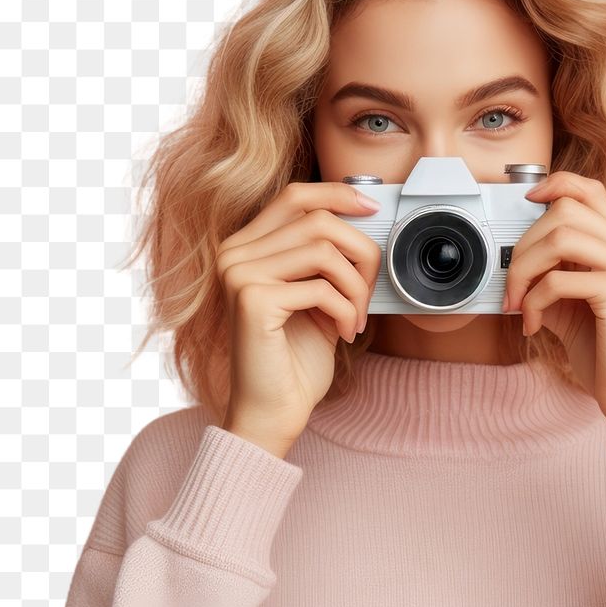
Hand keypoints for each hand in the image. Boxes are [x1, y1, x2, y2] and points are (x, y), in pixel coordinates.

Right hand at [216, 181, 380, 448]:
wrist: (272, 413)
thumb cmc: (294, 361)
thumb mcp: (314, 298)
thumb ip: (324, 260)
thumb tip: (363, 223)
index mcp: (244, 248)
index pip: (294, 196)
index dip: (337, 193)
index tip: (371, 207)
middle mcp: (234, 255)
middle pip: (317, 219)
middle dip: (360, 253)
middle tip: (370, 290)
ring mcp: (239, 275)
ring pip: (324, 250)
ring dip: (356, 287)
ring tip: (357, 318)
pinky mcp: (252, 300)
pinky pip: (321, 287)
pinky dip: (345, 310)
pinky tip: (344, 333)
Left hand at [503, 171, 605, 434]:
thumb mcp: (574, 313)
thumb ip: (552, 284)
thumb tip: (516, 273)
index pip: (591, 191)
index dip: (555, 185)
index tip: (527, 200)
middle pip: (565, 211)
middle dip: (523, 245)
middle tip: (512, 285)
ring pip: (560, 236)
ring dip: (524, 270)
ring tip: (518, 303)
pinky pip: (559, 280)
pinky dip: (534, 302)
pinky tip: (533, 326)